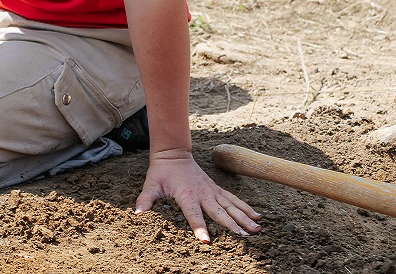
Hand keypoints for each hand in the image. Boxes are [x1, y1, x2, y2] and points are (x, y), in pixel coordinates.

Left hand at [135, 149, 260, 242]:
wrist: (173, 153)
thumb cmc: (161, 172)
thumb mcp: (151, 185)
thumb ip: (145, 199)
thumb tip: (137, 214)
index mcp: (187, 195)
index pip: (193, 214)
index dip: (199, 227)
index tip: (206, 241)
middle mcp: (202, 194)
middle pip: (219, 212)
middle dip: (232, 225)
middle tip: (245, 237)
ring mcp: (212, 191)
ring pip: (230, 206)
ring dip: (244, 217)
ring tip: (257, 230)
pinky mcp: (216, 189)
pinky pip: (233, 199)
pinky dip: (245, 208)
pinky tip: (257, 217)